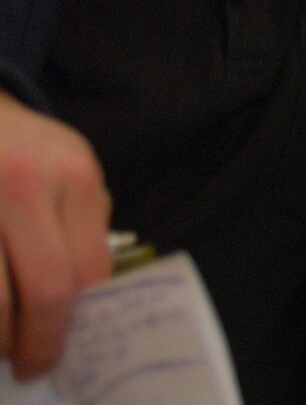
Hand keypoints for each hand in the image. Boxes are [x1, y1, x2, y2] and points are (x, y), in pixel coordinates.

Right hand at [0, 95, 110, 381]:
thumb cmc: (27, 149)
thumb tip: (92, 300)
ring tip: (5, 343)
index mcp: (73, 176)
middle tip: (32, 363)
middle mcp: (23, 185)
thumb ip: (85, 226)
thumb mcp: (72, 168)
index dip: (75, 323)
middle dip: (37, 341)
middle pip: (42, 290)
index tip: (64, 352)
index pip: (85, 270)